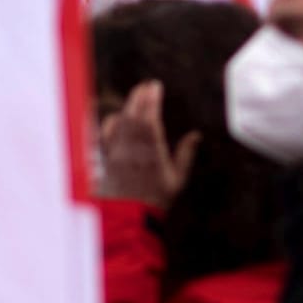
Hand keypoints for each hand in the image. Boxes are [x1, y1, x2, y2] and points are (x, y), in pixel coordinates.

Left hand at [97, 81, 199, 211]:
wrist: (129, 217)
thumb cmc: (157, 200)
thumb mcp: (177, 179)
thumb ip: (185, 155)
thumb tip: (196, 136)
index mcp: (152, 152)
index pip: (150, 118)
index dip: (152, 100)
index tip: (155, 86)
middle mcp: (132, 149)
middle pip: (134, 115)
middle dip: (139, 97)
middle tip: (146, 86)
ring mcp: (117, 153)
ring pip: (120, 122)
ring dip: (127, 106)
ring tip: (135, 96)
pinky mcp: (107, 159)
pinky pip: (106, 134)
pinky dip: (111, 122)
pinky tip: (116, 117)